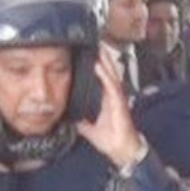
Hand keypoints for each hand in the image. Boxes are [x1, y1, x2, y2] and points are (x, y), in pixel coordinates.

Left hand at [75, 45, 145, 168]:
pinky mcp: (119, 103)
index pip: (101, 77)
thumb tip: (68, 118)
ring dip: (104, 60)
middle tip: (95, 40)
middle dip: (102, 56)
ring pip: (110, 74)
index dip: (97, 64)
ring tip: (98, 46)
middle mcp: (112, 96)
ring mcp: (117, 98)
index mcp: (106, 100)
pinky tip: (99, 65)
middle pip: (107, 71)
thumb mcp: (88, 128)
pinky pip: (111, 85)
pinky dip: (105, 75)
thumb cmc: (111, 139)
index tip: (89, 52)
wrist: (121, 150)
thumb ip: (80, 121)